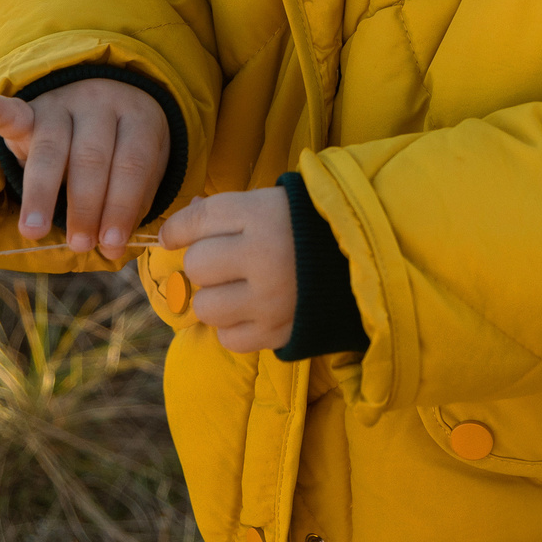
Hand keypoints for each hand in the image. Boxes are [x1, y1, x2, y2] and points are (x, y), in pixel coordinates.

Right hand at [0, 81, 167, 261]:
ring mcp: (64, 103)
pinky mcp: (31, 109)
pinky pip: (12, 111)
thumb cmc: (124, 149)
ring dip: (42, 193)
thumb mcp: (144, 169)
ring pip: (52, 148)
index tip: (111, 245)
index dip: (122, 206)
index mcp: (138, 117)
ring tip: (33, 231)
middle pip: (91, 157)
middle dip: (85, 206)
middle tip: (80, 245)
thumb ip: (131, 203)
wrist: (107, 97)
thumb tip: (113, 247)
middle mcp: (101, 104)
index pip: (132, 164)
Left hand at [158, 188, 295, 352]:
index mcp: (263, 214)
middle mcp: (264, 256)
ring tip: (240, 289)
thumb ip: (224, 213)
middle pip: (197, 265)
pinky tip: (253, 311)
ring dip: (216, 299)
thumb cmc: (309, 226)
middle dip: (206, 263)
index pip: (198, 220)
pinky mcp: (278, 332)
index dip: (178, 229)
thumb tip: (176, 230)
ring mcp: (271, 299)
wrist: (367, 261)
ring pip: (206, 307)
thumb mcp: (270, 203)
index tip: (174, 236)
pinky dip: (234, 327)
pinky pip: (228, 338)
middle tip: (227, 262)